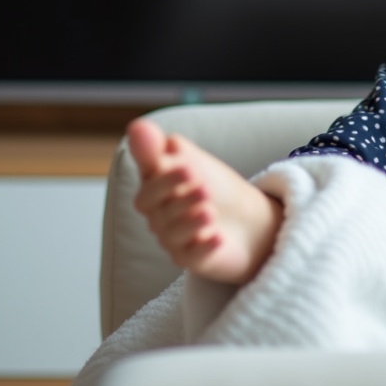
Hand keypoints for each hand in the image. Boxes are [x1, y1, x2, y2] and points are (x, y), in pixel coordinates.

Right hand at [127, 118, 283, 285]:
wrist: (249, 219)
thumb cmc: (215, 186)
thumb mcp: (190, 160)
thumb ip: (159, 149)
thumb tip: (137, 126)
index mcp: (156, 190)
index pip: (150, 188)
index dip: (166, 180)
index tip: (189, 168)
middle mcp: (161, 217)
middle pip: (161, 213)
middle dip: (181, 200)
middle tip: (204, 188)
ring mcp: (176, 240)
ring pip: (174, 235)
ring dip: (192, 222)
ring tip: (211, 212)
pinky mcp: (193, 260)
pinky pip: (193, 257)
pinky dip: (205, 247)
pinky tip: (219, 238)